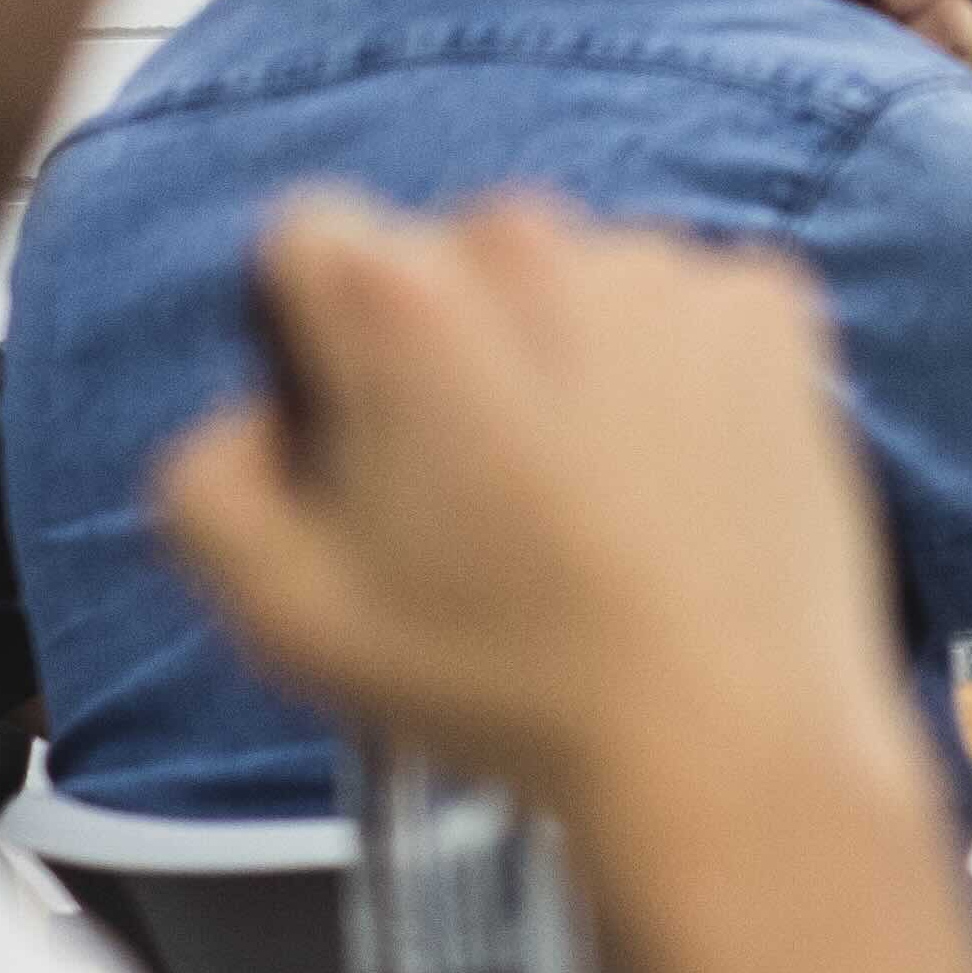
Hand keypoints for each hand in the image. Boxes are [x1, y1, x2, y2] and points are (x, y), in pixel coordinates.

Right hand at [157, 189, 920, 819]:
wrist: (717, 731)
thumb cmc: (503, 680)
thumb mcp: (277, 608)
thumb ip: (206, 478)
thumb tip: (251, 422)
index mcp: (392, 296)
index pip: (308, 241)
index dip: (316, 342)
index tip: (363, 430)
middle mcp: (526, 243)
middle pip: (448, 261)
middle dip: (445, 353)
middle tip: (477, 494)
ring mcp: (659, 268)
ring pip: (573, 286)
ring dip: (565, 363)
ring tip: (587, 507)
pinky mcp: (765, 306)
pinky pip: (687, 314)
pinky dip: (676, 379)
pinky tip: (670, 485)